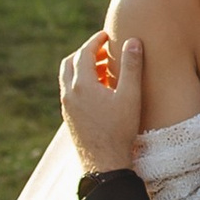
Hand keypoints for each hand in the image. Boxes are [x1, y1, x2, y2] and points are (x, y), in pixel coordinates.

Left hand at [59, 29, 142, 174]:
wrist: (104, 164)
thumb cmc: (119, 130)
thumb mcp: (130, 96)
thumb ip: (131, 67)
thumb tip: (132, 41)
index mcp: (81, 85)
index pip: (84, 53)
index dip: (95, 41)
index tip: (106, 35)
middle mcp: (69, 94)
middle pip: (69, 62)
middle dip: (85, 52)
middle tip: (103, 50)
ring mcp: (66, 107)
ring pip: (67, 78)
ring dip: (81, 68)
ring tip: (102, 69)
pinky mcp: (68, 118)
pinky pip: (69, 92)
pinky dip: (80, 82)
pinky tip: (98, 91)